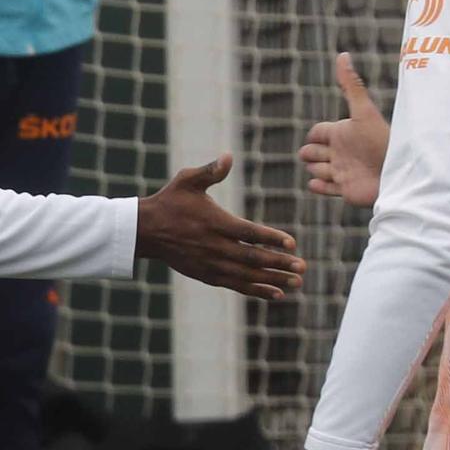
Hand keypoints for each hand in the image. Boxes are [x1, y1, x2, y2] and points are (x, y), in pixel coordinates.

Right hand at [138, 154, 304, 298]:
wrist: (146, 231)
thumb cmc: (170, 201)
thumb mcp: (187, 180)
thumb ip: (210, 171)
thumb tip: (228, 156)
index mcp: (215, 223)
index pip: (249, 233)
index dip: (271, 239)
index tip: (292, 243)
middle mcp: (215, 247)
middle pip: (253, 258)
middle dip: (280, 263)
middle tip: (303, 267)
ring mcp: (212, 264)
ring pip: (248, 276)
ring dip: (274, 280)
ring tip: (297, 282)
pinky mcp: (208, 275)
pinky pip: (237, 285)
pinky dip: (257, 290)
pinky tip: (276, 292)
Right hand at [298, 53, 391, 208]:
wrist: (397, 173)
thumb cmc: (381, 140)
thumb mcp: (363, 111)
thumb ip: (352, 85)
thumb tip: (343, 54)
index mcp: (343, 133)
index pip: (319, 132)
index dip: (315, 134)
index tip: (317, 136)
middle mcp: (342, 152)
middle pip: (314, 151)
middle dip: (309, 152)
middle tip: (310, 154)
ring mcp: (343, 171)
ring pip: (319, 170)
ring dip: (315, 169)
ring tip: (321, 169)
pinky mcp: (346, 189)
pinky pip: (326, 189)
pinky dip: (318, 187)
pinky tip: (314, 183)